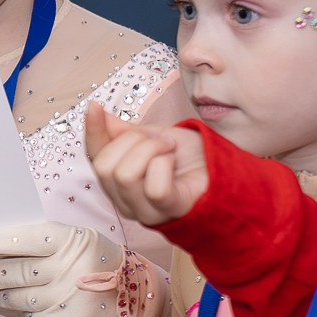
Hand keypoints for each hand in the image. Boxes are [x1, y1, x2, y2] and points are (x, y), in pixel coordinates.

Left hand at [0, 221, 130, 316]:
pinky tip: (10, 303)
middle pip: (13, 272)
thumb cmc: (98, 262)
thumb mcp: (81, 239)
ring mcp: (64, 299)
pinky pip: (29, 315)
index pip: (23, 240)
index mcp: (70, 242)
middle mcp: (66, 270)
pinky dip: (17, 309)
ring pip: (15, 297)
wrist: (135, 301)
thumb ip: (46, 241)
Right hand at [84, 102, 207, 226]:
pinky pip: (153, 188)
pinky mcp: (167, 211)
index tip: (94, 106)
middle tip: (160, 140)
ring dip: (151, 151)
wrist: (225, 169)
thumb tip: (100, 116)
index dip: (92, 131)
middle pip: (104, 167)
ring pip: (124, 175)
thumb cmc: (191, 158)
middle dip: (133, 141)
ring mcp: (144, 210)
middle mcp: (124, 200)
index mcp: (117, 181)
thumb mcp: (153, 136)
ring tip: (170, 150)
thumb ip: (125, 132)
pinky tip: (175, 164)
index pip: (94, 157)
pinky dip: (164, 166)